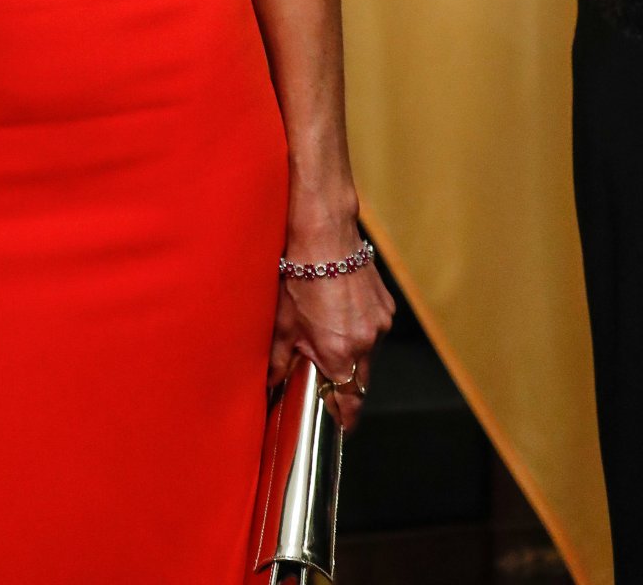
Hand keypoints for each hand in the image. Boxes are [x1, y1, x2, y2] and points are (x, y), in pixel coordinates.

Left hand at [267, 215, 395, 435]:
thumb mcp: (282, 322)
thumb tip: (272, 383)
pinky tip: (340, 315)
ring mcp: (380, 323)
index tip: (339, 426)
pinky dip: (360, 331)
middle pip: (361, 381)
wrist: (325, 233)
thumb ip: (279, 360)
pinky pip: (375, 330)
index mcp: (341, 353)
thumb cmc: (300, 274)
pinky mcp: (386, 305)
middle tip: (325, 379)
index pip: (350, 402)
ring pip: (369, 354)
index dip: (343, 417)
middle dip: (345, 384)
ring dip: (352, 354)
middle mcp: (367, 342)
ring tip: (328, 335)